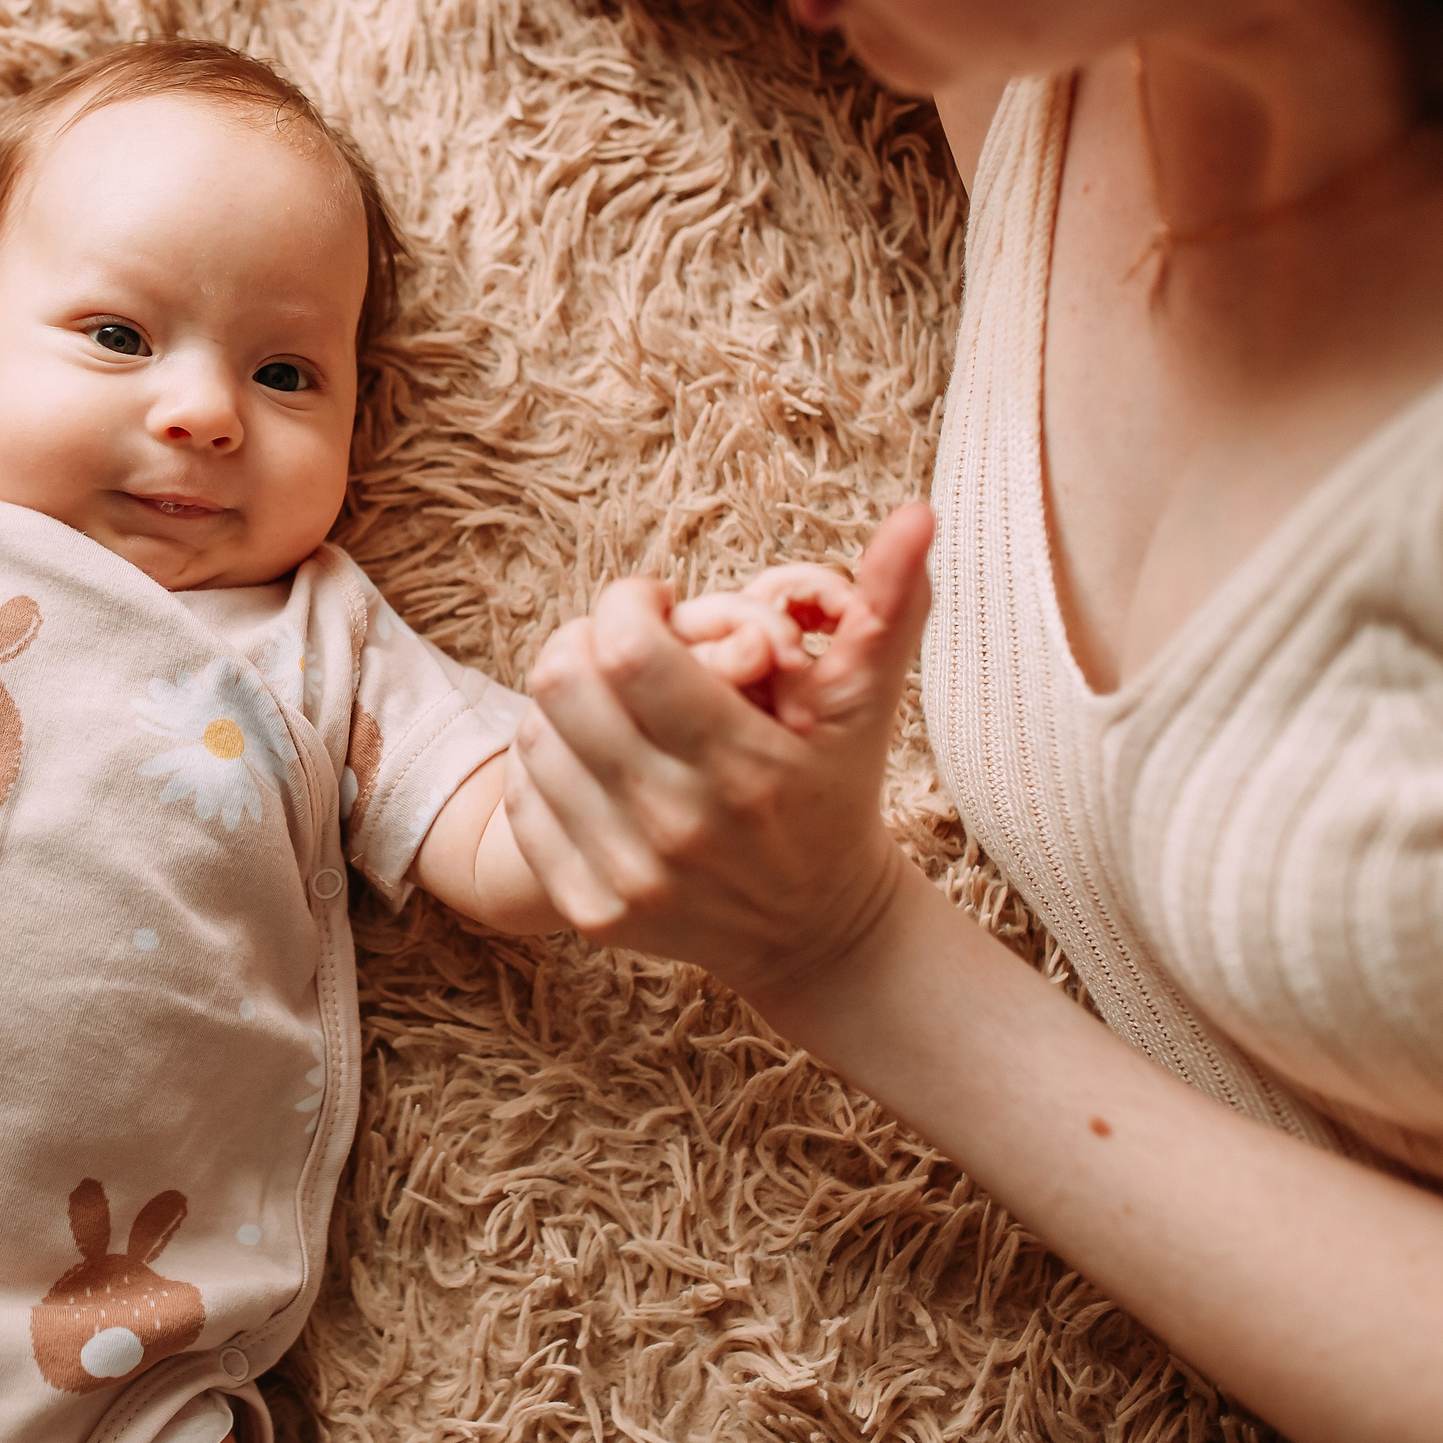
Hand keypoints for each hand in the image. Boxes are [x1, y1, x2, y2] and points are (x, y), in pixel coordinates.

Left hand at [503, 504, 934, 1007]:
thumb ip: (889, 604)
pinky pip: (524, 800)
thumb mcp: (865, 703)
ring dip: (562, 702)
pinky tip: (590, 756)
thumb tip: (918, 512)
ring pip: (532, 737)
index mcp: (745, 767)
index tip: (655, 603)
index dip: (629, 603)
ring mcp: (627, 875)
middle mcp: (678, 826)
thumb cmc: (835, 793)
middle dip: (584, 640)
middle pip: (563, 685)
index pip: (628, 650)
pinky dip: (547, 762)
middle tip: (621, 644)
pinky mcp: (589, 910)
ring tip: (608, 701)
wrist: (816, 930)